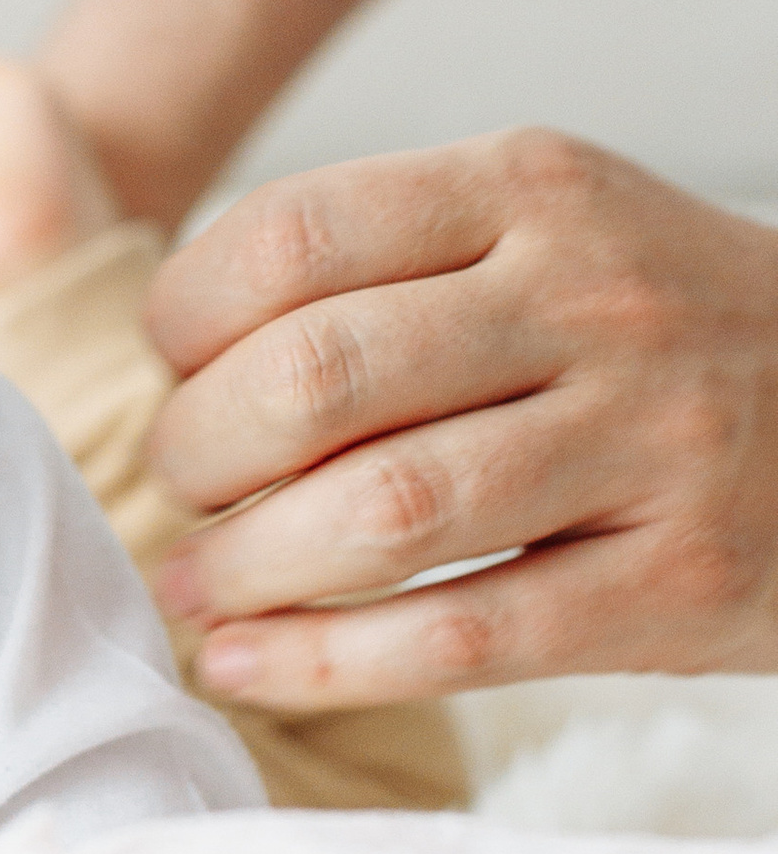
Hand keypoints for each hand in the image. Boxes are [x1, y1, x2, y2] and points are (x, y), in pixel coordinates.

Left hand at [147, 130, 777, 702]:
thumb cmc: (667, 326)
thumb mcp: (550, 226)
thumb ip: (391, 256)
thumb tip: (179, 346)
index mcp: (533, 189)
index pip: (290, 237)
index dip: (186, 319)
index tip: (174, 371)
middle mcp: (592, 300)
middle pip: (314, 379)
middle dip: (199, 452)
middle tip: (183, 487)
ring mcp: (648, 442)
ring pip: (381, 513)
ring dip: (248, 567)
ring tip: (196, 587)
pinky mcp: (680, 583)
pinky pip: (462, 636)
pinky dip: (324, 663)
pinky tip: (247, 664)